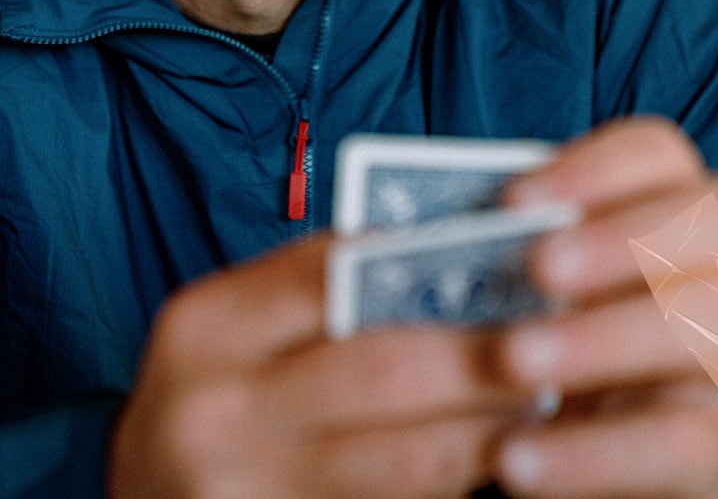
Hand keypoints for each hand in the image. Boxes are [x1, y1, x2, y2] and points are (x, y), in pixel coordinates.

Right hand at [109, 236, 533, 497]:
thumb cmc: (227, 387)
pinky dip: (461, 484)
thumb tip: (472, 245)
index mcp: (209, 326)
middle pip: (389, 370)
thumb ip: (334, 283)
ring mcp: (243, 494)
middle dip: (491, 354)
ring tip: (556, 399)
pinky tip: (507, 458)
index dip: (445, 262)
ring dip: (496, 429)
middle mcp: (214, 411)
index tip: (527, 253)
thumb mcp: (250, 325)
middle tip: (568, 334)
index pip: (345, 271)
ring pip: (408, 462)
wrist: (148, 493)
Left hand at [496, 117, 717, 498]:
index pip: (658, 158)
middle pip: (705, 223)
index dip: (595, 168)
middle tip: (537, 268)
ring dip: (603, 339)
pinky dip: (596, 452)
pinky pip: (681, 442)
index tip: (514, 200)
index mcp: (676, 217)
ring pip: (704, 327)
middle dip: (621, 239)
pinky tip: (518, 456)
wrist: (606, 457)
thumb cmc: (568, 362)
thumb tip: (417, 248)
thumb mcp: (551, 305)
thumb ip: (513, 269)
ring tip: (513, 358)